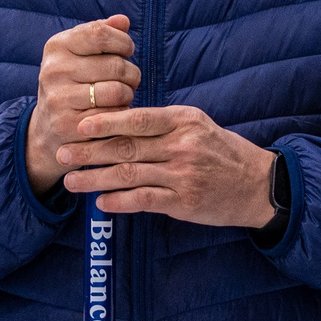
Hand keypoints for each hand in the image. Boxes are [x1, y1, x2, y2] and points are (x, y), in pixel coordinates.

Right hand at [26, 15, 142, 193]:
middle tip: (128, 80)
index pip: (100, 33)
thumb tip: (123, 21)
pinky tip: (113, 114)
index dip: (122, 42)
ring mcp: (59, 98)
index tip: (127, 51)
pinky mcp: (68, 125)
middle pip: (115, 65)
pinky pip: (112, 116)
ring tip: (122, 96)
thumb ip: (101, 33)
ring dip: (128, 95)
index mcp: (56, 46)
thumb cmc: (72, 83)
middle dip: (131, 73)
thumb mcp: (79, 53)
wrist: (46, 128)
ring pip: (117, 91)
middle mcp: (54, 70)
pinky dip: (120, 115)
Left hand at [58, 103, 279, 227]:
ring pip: (130, 174)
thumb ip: (162, 124)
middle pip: (127, 146)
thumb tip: (118, 121)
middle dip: (89, 151)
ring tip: (71, 181)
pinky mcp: (185, 201)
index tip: (80, 125)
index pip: (138, 118)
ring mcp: (183, 175)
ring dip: (96, 178)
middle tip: (62, 153)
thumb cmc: (221, 152)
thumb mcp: (197, 125)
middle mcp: (182, 145)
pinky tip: (100, 202)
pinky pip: (145, 200)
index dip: (106, 121)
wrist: (257, 184)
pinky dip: (120, 201)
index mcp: (183, 120)